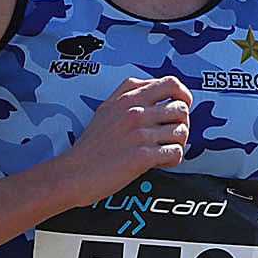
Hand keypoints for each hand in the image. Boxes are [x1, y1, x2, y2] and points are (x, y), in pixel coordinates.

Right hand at [61, 76, 191, 203]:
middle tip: (171, 135)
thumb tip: (152, 89)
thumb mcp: (106, 108)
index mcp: (129, 97)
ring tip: (163, 149)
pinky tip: (159, 162)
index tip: (181, 106)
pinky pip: (175, 152)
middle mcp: (136, 112)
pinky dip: (172, 159)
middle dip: (182, 123)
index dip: (183, 95)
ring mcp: (140, 133)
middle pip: (181, 108)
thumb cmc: (90, 145)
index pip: (171, 84)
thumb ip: (128, 94)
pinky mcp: (143, 155)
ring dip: (177, 143)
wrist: (74, 173)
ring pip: (182, 131)